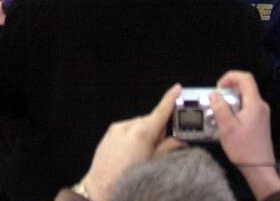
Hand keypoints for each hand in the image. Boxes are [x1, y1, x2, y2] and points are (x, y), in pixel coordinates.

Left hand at [79, 84, 182, 199]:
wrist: (100, 190)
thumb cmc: (127, 181)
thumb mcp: (154, 165)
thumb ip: (168, 148)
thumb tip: (179, 141)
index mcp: (142, 133)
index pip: (161, 110)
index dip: (170, 98)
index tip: (177, 89)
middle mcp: (128, 127)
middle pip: (151, 120)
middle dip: (157, 131)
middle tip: (158, 148)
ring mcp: (117, 129)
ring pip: (138, 125)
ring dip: (144, 134)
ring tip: (141, 154)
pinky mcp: (109, 134)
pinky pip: (126, 129)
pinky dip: (132, 136)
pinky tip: (130, 153)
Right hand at [212, 71, 279, 199]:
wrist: (259, 168)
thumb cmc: (243, 148)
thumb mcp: (227, 128)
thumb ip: (220, 108)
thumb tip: (214, 95)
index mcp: (255, 104)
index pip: (246, 78)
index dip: (231, 77)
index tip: (218, 86)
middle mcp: (261, 106)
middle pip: (246, 87)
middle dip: (229, 89)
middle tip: (216, 99)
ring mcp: (262, 114)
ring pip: (246, 98)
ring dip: (232, 100)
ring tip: (220, 111)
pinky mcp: (260, 122)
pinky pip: (248, 107)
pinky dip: (237, 108)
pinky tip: (228, 120)